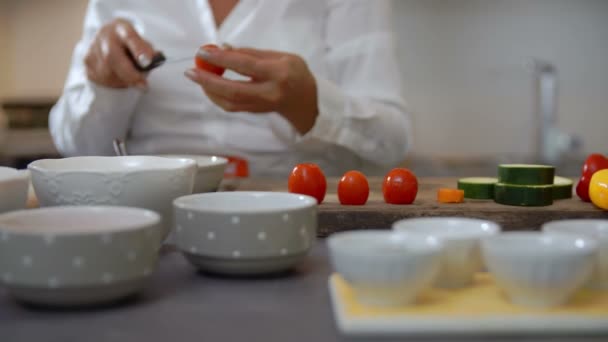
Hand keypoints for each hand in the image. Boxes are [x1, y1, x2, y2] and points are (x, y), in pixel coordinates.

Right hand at [85, 18, 155, 88]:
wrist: (111, 41)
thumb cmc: (132, 45)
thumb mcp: (142, 44)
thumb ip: (147, 51)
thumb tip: (152, 59)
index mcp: (121, 28)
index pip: (129, 37)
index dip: (138, 49)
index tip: (148, 61)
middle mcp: (104, 35)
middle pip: (112, 57)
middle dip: (129, 74)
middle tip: (143, 86)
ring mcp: (93, 47)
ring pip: (106, 72)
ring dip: (123, 81)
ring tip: (132, 79)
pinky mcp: (87, 61)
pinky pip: (101, 78)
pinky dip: (114, 83)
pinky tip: (120, 78)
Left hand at [184, 47, 318, 134]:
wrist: (307, 102)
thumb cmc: (295, 73)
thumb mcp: (281, 56)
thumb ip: (253, 53)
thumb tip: (224, 49)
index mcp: (278, 73)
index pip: (245, 66)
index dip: (222, 59)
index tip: (204, 52)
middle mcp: (270, 92)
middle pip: (233, 90)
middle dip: (208, 81)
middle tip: (191, 72)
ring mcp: (262, 106)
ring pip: (229, 103)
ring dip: (209, 90)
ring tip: (198, 77)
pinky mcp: (255, 113)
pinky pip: (232, 106)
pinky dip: (217, 97)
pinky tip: (210, 87)